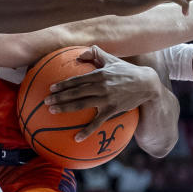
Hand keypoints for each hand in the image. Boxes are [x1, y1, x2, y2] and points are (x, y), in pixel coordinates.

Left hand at [44, 45, 158, 140]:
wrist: (147, 84)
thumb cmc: (127, 71)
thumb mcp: (112, 59)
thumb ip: (96, 53)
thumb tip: (80, 54)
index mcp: (99, 74)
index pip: (77, 80)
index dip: (63, 84)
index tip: (51, 88)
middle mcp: (101, 86)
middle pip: (75, 92)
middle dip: (59, 97)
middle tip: (45, 101)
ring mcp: (106, 99)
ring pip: (82, 104)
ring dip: (65, 108)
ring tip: (52, 111)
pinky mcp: (112, 110)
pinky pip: (97, 122)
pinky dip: (86, 130)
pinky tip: (76, 137)